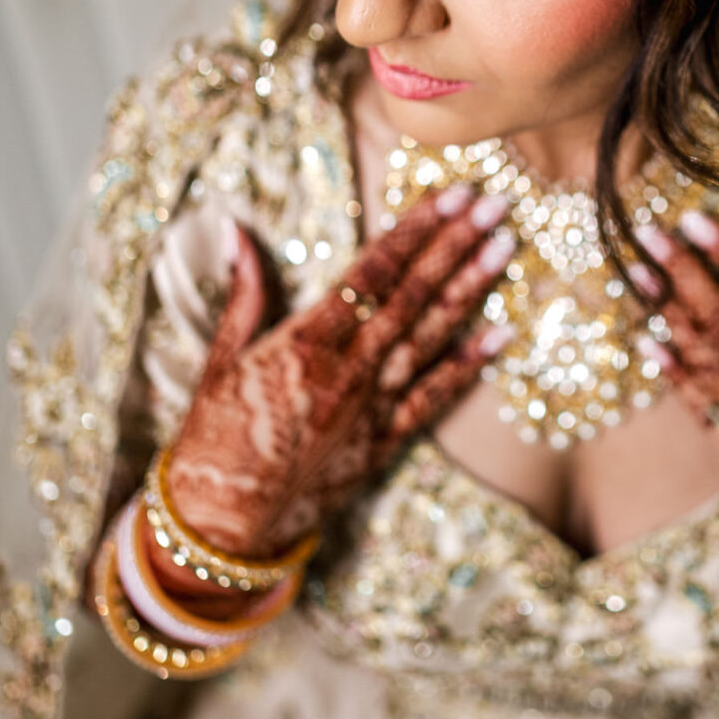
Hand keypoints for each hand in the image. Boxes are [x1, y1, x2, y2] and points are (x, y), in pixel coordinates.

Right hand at [163, 185, 515, 560]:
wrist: (223, 524)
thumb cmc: (214, 438)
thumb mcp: (220, 359)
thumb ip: (244, 294)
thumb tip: (236, 230)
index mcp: (304, 342)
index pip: (371, 271)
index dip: (414, 228)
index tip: (450, 194)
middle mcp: (346, 370)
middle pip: (412, 295)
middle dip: (456, 245)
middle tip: (496, 204)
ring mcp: (370, 408)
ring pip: (430, 338)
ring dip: (471, 290)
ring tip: (505, 248)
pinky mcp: (382, 444)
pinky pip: (433, 400)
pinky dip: (468, 366)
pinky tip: (501, 335)